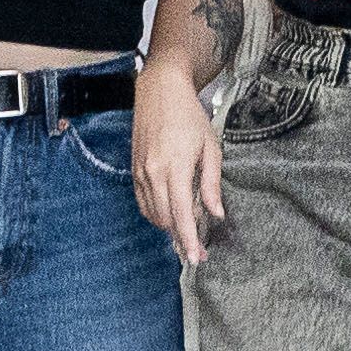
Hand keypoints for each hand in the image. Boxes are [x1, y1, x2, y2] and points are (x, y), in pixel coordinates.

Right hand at [134, 66, 226, 264]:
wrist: (159, 91)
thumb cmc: (189, 116)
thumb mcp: (210, 147)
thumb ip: (212, 183)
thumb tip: (216, 213)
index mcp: (176, 168)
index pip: (182, 214)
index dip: (189, 240)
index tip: (197, 258)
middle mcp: (154, 173)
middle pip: (166, 219)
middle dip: (182, 240)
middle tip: (198, 252)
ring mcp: (141, 172)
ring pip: (153, 214)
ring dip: (169, 228)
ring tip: (186, 235)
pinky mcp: (134, 170)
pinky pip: (143, 203)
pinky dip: (156, 215)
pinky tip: (169, 217)